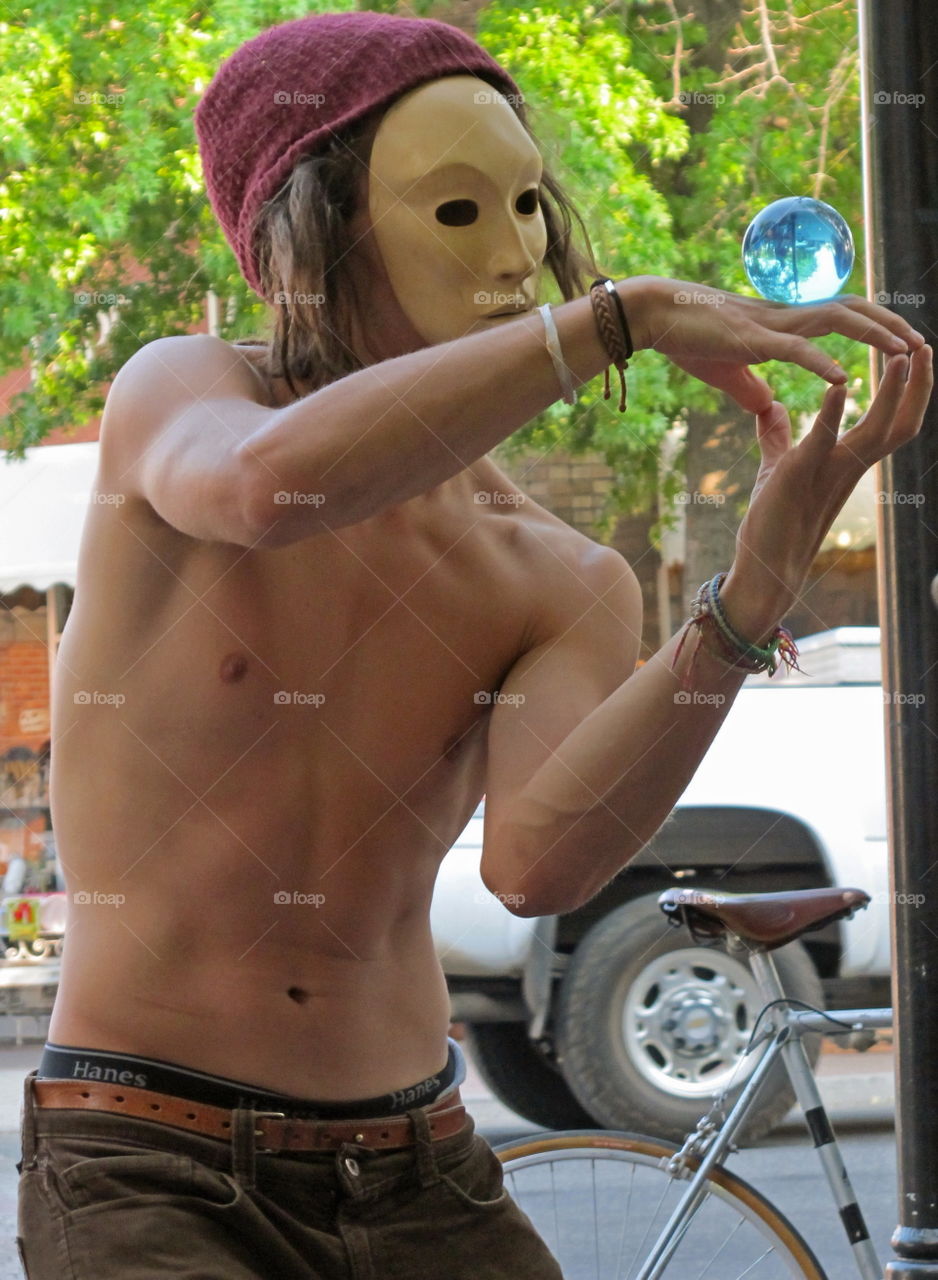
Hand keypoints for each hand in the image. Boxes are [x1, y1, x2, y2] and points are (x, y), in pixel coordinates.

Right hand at [619, 276, 925, 412]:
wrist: (655, 316)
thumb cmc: (686, 339)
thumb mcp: (725, 372)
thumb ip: (750, 388)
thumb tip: (767, 405)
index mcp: (783, 325)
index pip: (841, 318)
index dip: (874, 326)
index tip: (901, 343)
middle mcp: (786, 318)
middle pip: (853, 311)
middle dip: (890, 326)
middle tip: (922, 343)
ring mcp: (772, 326)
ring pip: (836, 321)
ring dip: (873, 335)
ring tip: (903, 351)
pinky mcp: (753, 340)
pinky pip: (795, 350)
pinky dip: (821, 363)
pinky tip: (841, 379)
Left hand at [719, 343, 932, 641]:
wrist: (761, 568)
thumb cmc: (771, 520)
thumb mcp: (778, 467)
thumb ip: (779, 436)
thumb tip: (772, 406)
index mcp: (848, 461)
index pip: (892, 421)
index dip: (909, 390)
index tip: (915, 354)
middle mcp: (849, 467)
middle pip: (900, 422)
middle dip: (917, 385)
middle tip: (926, 345)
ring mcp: (828, 473)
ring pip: (877, 431)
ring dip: (891, 393)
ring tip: (901, 355)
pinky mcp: (799, 476)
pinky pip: (823, 442)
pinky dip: (833, 414)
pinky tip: (839, 387)